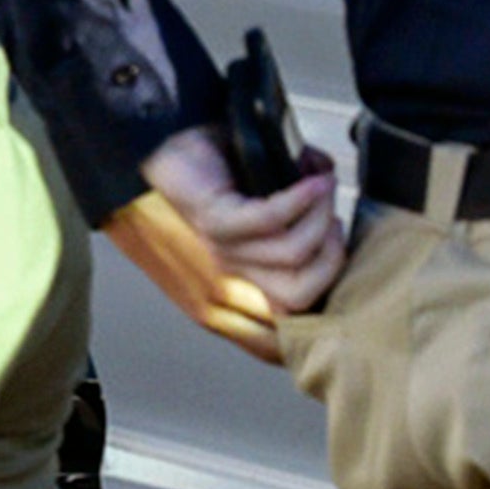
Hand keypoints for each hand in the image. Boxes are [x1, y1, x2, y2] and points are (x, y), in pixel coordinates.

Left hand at [107, 123, 345, 362]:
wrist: (150, 148)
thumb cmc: (196, 181)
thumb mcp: (241, 225)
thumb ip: (283, 235)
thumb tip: (330, 213)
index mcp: (226, 295)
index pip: (275, 341)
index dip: (319, 315)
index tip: (339, 267)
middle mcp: (221, 282)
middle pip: (300, 298)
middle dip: (331, 259)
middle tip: (333, 224)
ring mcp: (216, 253)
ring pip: (293, 254)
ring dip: (320, 217)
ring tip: (321, 190)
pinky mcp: (212, 221)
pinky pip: (271, 219)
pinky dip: (300, 198)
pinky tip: (311, 178)